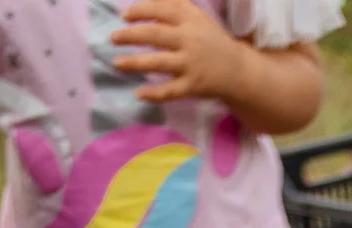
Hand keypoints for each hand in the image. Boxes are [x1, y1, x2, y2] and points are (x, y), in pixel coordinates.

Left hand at [112, 0, 243, 100]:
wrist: (238, 70)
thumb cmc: (211, 41)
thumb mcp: (196, 17)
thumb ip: (173, 7)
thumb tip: (146, 4)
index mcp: (189, 19)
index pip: (161, 9)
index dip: (140, 11)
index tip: (124, 16)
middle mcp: (189, 39)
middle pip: (155, 34)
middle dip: (131, 35)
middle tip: (113, 37)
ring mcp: (191, 64)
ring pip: (159, 62)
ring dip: (135, 62)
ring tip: (116, 63)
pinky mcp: (193, 86)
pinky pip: (170, 90)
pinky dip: (154, 93)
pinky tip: (138, 93)